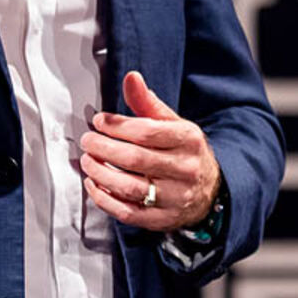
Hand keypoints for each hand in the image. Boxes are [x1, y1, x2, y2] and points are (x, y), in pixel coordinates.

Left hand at [80, 71, 221, 232]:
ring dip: (102, 174)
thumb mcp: (174, 124)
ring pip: (131, 188)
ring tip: (87, 162)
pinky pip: (129, 213)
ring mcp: (175, 198)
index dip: (117, 126)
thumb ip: (148, 103)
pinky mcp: (162, 219)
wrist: (210, 190)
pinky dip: (105, 200)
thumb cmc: (184, 152)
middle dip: (105, 149)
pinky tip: (94, 186)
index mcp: (188, 140)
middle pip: (136, 160)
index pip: (148, 132)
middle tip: (88, 141)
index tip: (98, 121)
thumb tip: (131, 77)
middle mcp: (185, 170)